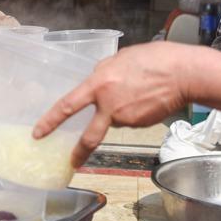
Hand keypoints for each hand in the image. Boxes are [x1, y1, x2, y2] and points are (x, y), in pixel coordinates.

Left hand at [33, 42, 193, 167]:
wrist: (182, 74)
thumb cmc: (152, 60)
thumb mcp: (119, 59)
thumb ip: (103, 71)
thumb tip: (96, 80)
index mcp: (99, 84)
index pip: (68, 105)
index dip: (51, 121)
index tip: (39, 133)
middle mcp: (109, 105)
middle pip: (90, 136)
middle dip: (79, 153)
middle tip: (71, 162)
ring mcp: (125, 118)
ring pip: (114, 118)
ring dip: (119, 110)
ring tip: (137, 91)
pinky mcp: (140, 124)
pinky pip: (130, 119)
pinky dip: (133, 111)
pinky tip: (145, 98)